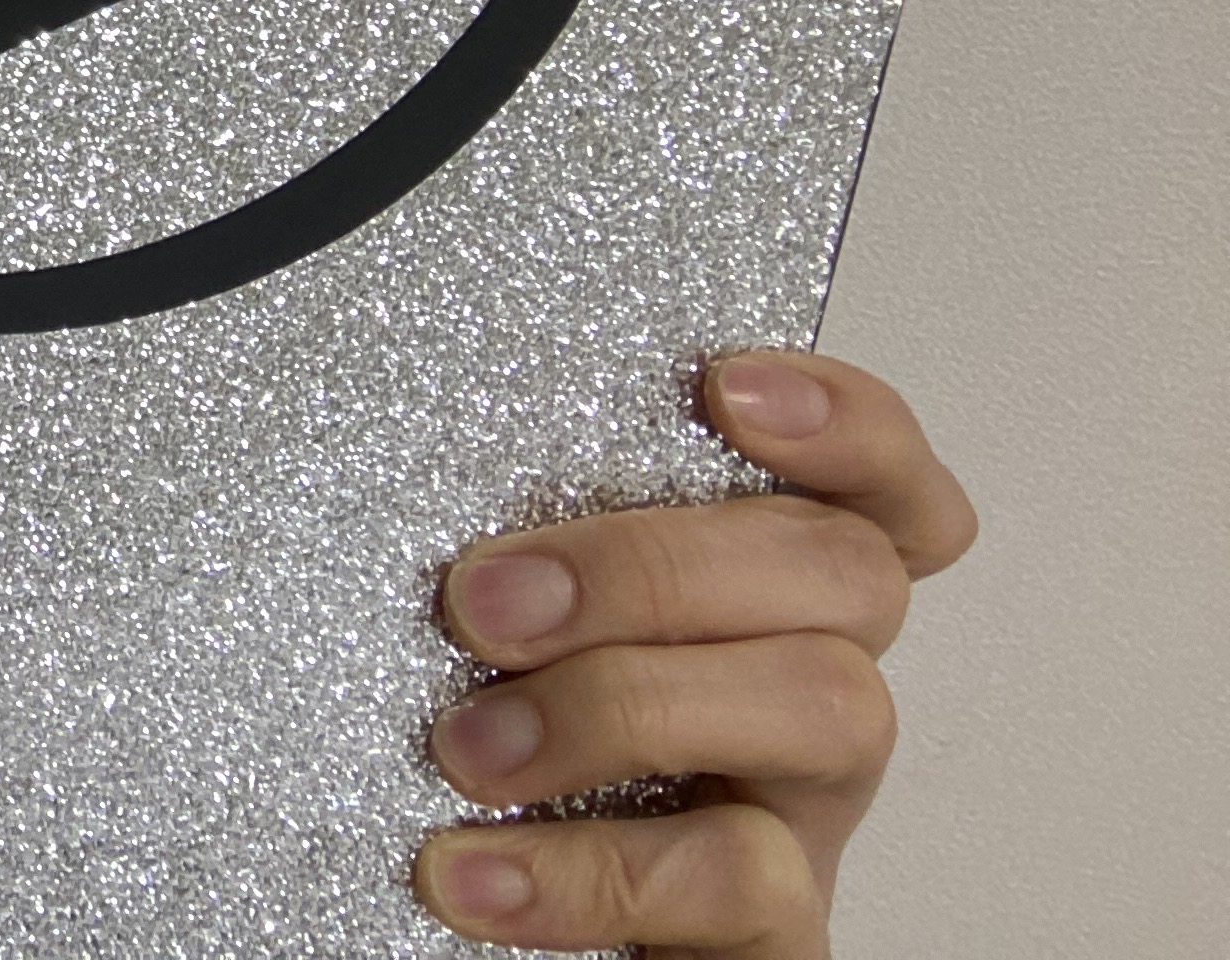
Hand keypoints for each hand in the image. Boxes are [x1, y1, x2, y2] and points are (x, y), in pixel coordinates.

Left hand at [410, 353, 974, 956]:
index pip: (877, 486)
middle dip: (656, 564)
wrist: (494, 943)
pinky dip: (594, 872)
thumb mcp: (507, 625)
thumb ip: (517, 537)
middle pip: (843, 570)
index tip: (727, 387)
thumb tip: (414, 452)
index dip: (847, 424)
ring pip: (834, 708)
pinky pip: (747, 887)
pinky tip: (472, 870)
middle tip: (482, 602)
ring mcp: (800, 815)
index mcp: (759, 601)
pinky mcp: (772, 936)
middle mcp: (805, 694)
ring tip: (469, 747)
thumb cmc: (494, 753)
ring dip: (627, 705)